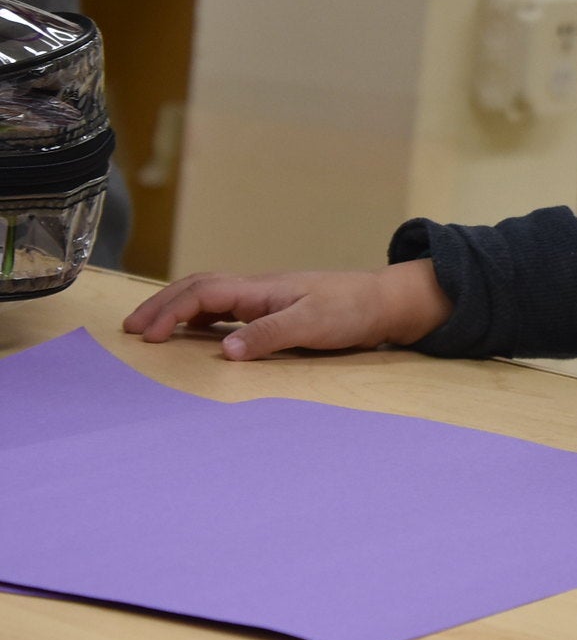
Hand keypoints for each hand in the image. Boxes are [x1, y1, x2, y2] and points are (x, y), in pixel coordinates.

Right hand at [121, 260, 451, 359]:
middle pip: (198, 289)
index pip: (203, 292)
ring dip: (177, 310)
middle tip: (129, 329)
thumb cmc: (352, 311)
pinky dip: (201, 318)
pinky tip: (195, 333)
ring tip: (149, 330)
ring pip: (210, 297)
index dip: (169, 311)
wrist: (385, 302)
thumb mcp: (312, 324)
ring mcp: (265, 298)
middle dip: (161, 306)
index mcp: (261, 289)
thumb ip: (269, 335)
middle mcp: (257, 289)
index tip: (143, 335)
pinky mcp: (275, 310)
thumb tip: (224, 351)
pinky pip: (227, 310)